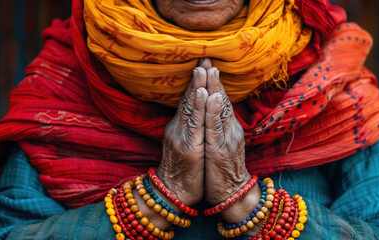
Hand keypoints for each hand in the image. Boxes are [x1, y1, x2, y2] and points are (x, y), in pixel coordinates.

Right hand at [156, 66, 208, 205]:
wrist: (174, 194)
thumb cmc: (184, 171)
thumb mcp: (187, 144)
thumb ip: (190, 127)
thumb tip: (196, 112)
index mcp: (181, 127)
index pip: (189, 100)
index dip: (196, 82)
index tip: (204, 64)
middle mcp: (179, 128)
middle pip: (188, 99)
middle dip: (197, 78)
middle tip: (204, 57)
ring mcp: (182, 137)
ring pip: (190, 108)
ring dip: (197, 87)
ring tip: (203, 68)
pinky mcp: (189, 148)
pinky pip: (195, 125)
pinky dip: (198, 108)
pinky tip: (202, 95)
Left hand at [202, 63, 250, 204]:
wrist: (231, 194)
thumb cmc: (222, 169)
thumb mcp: (220, 144)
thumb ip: (218, 126)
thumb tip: (212, 110)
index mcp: (227, 127)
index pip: (220, 100)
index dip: (213, 82)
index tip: (206, 63)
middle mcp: (228, 129)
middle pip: (220, 99)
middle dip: (213, 78)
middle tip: (206, 57)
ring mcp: (225, 139)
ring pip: (219, 110)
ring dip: (214, 88)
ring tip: (209, 69)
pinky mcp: (219, 150)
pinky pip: (215, 128)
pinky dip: (213, 111)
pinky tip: (211, 97)